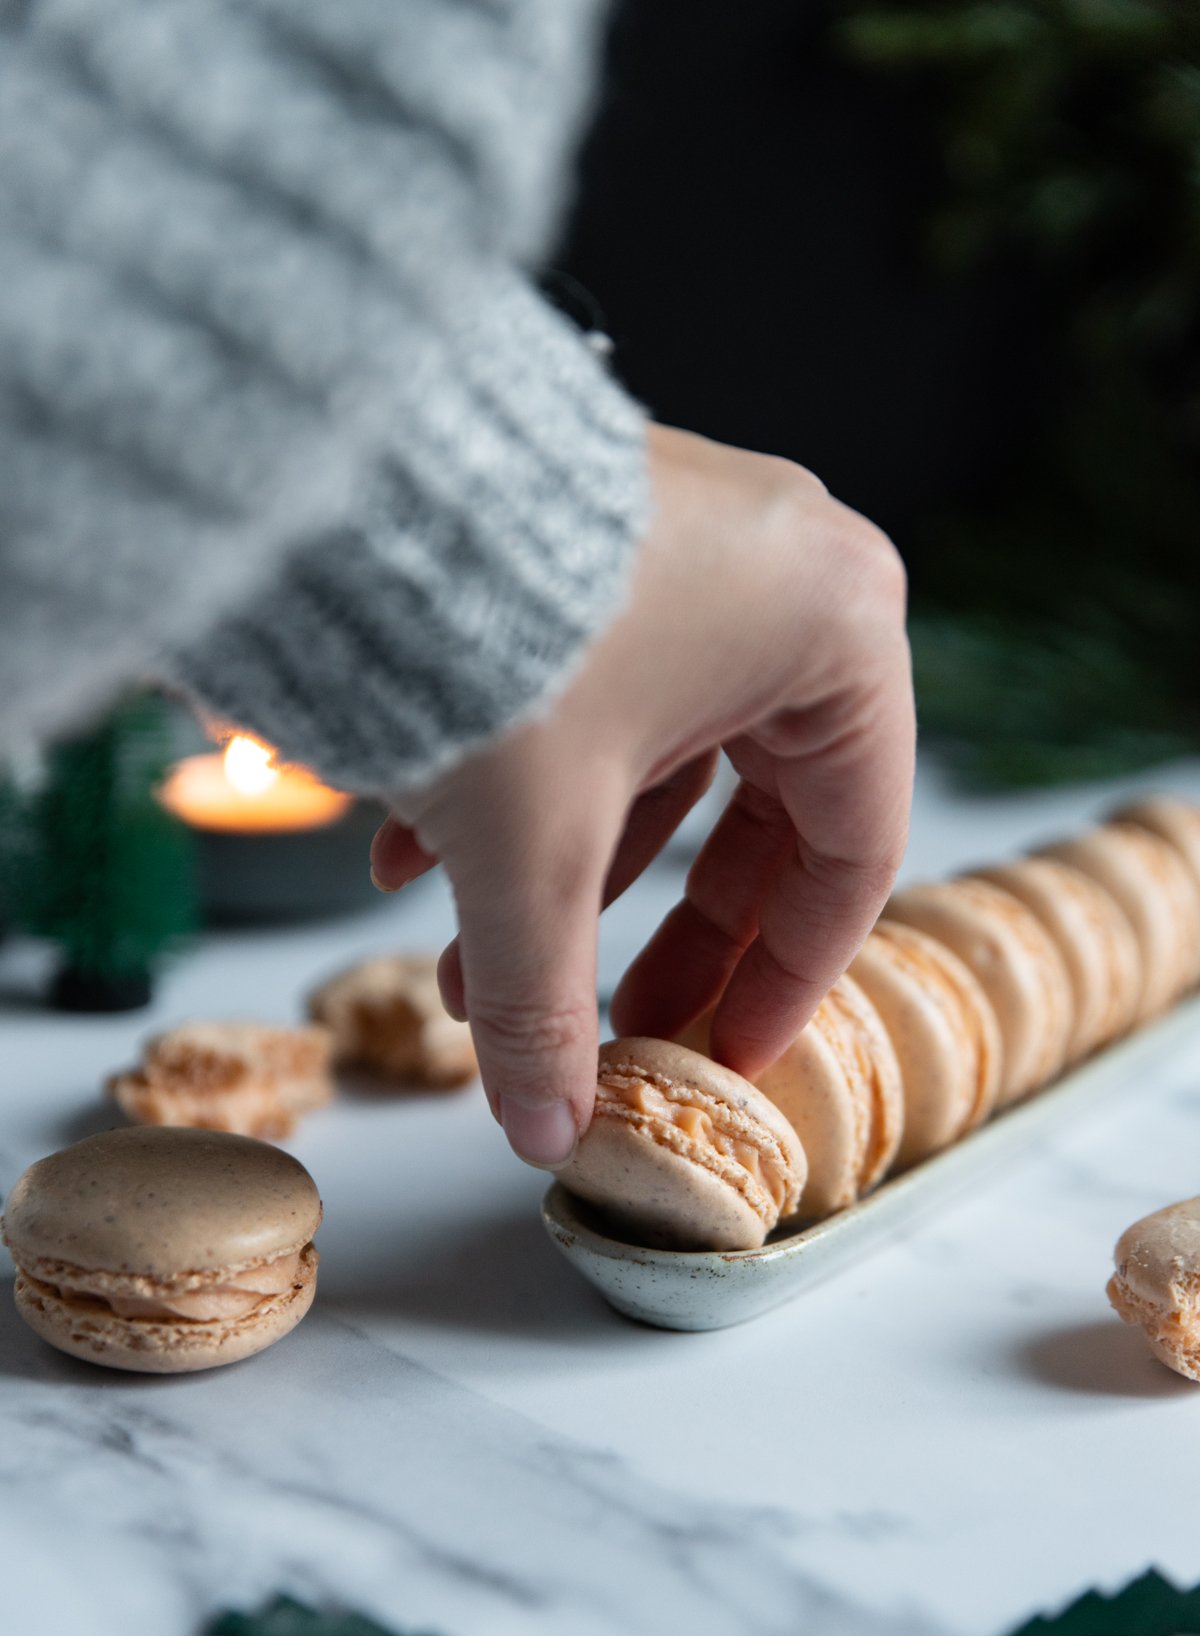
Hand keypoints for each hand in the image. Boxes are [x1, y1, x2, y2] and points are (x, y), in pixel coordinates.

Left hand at [371, 424, 914, 1167]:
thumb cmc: (490, 624)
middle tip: (611, 1036)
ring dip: (560, 877)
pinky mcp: (603, 541)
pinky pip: (597, 695)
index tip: (727, 1054)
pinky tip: (408, 863)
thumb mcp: (532, 847)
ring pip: (656, 761)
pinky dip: (521, 787)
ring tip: (461, 975)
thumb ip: (546, 1001)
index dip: (786, 977)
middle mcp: (785, 573)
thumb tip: (546, 1128)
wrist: (343, 458)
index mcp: (838, 630)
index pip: (850, 852)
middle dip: (655, 938)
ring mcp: (692, 546)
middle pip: (752, 814)